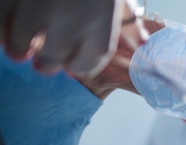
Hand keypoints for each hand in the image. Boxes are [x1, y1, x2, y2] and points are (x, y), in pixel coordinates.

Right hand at [0, 0, 143, 75]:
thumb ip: (128, 20)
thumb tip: (143, 41)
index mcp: (102, 24)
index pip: (85, 64)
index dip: (76, 65)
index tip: (70, 62)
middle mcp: (72, 21)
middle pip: (52, 61)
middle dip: (46, 62)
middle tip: (41, 55)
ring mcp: (38, 8)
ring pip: (19, 47)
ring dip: (18, 48)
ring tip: (21, 43)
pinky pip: (0, 26)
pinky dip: (1, 29)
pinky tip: (8, 23)